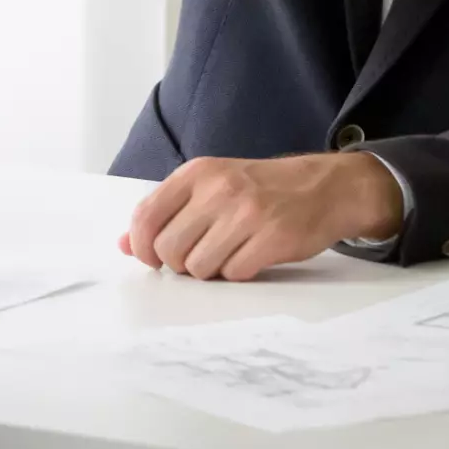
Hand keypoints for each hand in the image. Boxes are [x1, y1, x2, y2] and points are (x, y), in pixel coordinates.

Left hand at [119, 154, 405, 281]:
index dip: (142, 247)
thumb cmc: (261, 189)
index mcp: (197, 173)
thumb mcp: (211, 187)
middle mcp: (218, 189)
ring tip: (228, 255)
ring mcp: (246, 213)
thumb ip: (168, 212)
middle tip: (198, 257)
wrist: (324, 187)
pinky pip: (233, 274)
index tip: (153, 259)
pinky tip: (250, 257)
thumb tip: (124, 244)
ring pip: (198, 267)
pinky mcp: (272, 238)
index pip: (146, 216)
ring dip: (209, 271)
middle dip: (178, 264)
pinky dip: (237, 274)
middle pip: (168, 248)